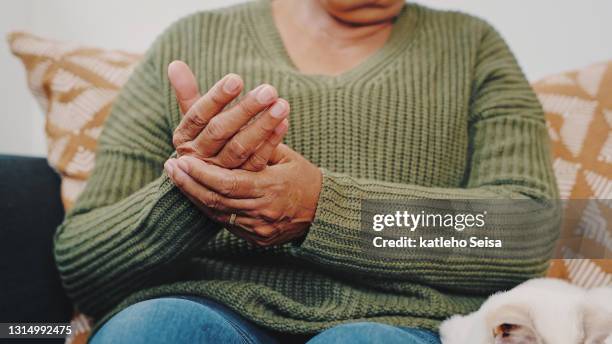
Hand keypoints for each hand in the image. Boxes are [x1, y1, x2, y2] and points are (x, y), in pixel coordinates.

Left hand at [164, 145, 322, 245]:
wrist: (325, 211)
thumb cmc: (304, 176)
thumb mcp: (285, 155)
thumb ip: (259, 143)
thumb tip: (232, 119)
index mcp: (270, 187)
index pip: (226, 182)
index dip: (201, 173)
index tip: (181, 159)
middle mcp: (262, 211)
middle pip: (215, 200)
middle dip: (189, 184)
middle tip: (170, 168)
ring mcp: (258, 228)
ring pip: (217, 214)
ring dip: (194, 196)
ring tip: (177, 179)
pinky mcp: (256, 238)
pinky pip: (226, 224)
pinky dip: (209, 208)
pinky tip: (196, 194)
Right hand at [167, 61, 288, 170]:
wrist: (213, 180)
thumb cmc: (205, 138)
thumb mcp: (195, 118)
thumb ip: (186, 92)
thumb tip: (174, 63)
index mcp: (184, 137)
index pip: (199, 115)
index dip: (217, 97)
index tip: (236, 79)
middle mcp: (198, 157)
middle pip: (220, 131)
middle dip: (245, 109)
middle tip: (269, 90)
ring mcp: (220, 172)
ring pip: (241, 147)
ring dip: (263, 125)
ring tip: (282, 104)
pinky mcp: (241, 182)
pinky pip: (257, 161)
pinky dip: (272, 142)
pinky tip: (284, 123)